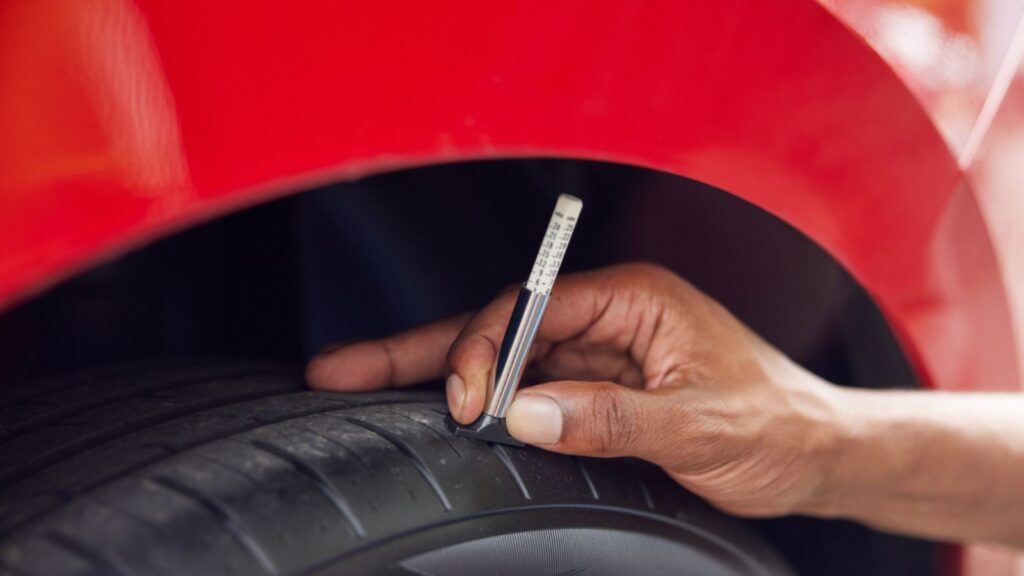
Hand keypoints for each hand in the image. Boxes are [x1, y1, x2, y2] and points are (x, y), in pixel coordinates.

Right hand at [307, 263, 841, 517]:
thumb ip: (612, 420)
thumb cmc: (780, 423)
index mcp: (636, 298)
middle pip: (499, 326)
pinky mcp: (597, 389)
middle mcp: (609, 316)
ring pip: (502, 359)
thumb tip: (524, 414)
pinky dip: (481, 403)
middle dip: (422, 348)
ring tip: (362, 381)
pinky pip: (526, 390)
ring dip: (438, 376)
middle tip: (343, 367)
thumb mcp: (702, 425)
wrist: (816, 453)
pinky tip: (438, 413)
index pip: (535, 308)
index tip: (468, 403)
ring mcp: (598, 353)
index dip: (489, 350)